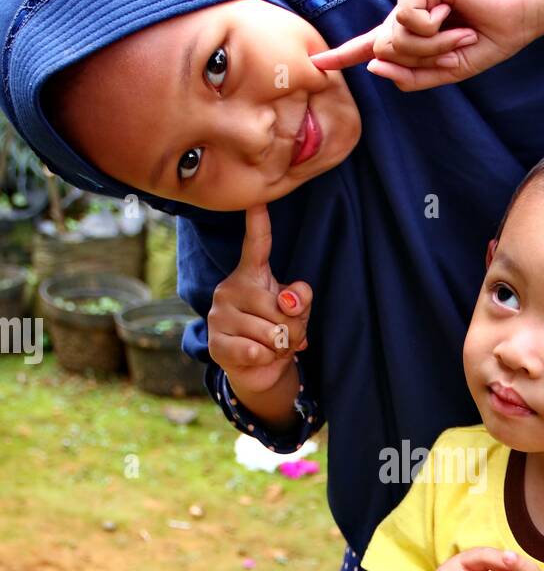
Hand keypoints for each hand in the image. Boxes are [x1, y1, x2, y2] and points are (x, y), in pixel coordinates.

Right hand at [207, 203, 312, 396]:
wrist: (260, 369)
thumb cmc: (278, 332)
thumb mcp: (297, 312)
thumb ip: (300, 300)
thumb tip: (289, 301)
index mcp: (251, 274)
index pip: (256, 246)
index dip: (258, 223)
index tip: (256, 201)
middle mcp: (229, 288)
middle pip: (276, 306)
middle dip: (292, 328)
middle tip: (284, 335)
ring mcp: (218, 315)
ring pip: (269, 332)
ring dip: (280, 347)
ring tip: (271, 346)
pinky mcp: (215, 343)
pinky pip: (254, 351)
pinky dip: (266, 359)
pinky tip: (258, 356)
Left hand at [309, 0, 537, 90]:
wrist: (520, 14)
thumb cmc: (490, 39)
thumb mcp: (448, 71)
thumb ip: (411, 76)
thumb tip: (373, 63)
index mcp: (413, 32)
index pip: (372, 46)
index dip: (344, 54)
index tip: (317, 63)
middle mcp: (408, 9)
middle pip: (388, 49)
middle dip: (422, 58)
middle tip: (457, 43)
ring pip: (395, 35)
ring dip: (431, 44)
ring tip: (460, 28)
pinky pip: (407, 16)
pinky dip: (432, 26)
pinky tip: (453, 10)